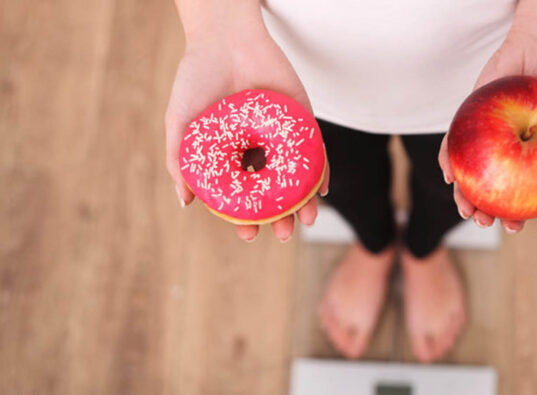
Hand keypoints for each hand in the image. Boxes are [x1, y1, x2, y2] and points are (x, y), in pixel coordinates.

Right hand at [165, 22, 328, 242]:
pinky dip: (321, 171)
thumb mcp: (180, 123)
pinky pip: (315, 150)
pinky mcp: (302, 121)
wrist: (224, 38)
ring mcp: (282, 138)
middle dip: (279, 218)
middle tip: (281, 234)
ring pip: (296, 178)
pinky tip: (322, 190)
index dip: (246, 218)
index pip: (242, 196)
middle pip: (273, 192)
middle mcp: (258, 151)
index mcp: (231, 156)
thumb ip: (180, 162)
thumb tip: (185, 203)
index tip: (248, 235)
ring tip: (304, 221)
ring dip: (303, 202)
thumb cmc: (197, 79)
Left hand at [438, 29, 536, 233]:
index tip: (514, 228)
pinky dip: (448, 160)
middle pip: (487, 192)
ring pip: (467, 174)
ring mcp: (483, 141)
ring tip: (464, 206)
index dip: (513, 218)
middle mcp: (502, 157)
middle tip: (483, 221)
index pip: (517, 199)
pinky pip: (453, 145)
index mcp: (527, 165)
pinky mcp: (466, 122)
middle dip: (481, 213)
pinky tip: (448, 173)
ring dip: (461, 194)